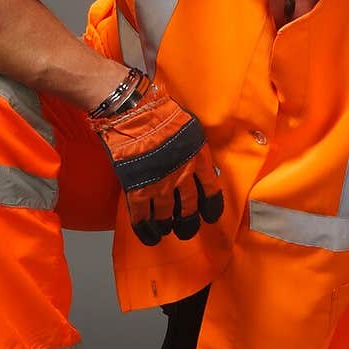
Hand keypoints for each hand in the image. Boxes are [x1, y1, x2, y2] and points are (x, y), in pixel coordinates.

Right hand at [90, 86, 223, 245]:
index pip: (210, 190)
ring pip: (166, 214)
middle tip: (187, 230)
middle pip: (189, 207)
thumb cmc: (163, 112)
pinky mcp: (138, 189)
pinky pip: (142, 216)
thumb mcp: (190, 127)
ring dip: (166, 224)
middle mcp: (182, 177)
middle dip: (188, 221)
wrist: (137, 112)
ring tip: (166, 229)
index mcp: (198, 159)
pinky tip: (149, 236)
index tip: (211, 216)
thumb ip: (193, 146)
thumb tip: (196, 156)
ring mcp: (160, 185)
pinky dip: (145, 228)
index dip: (211, 205)